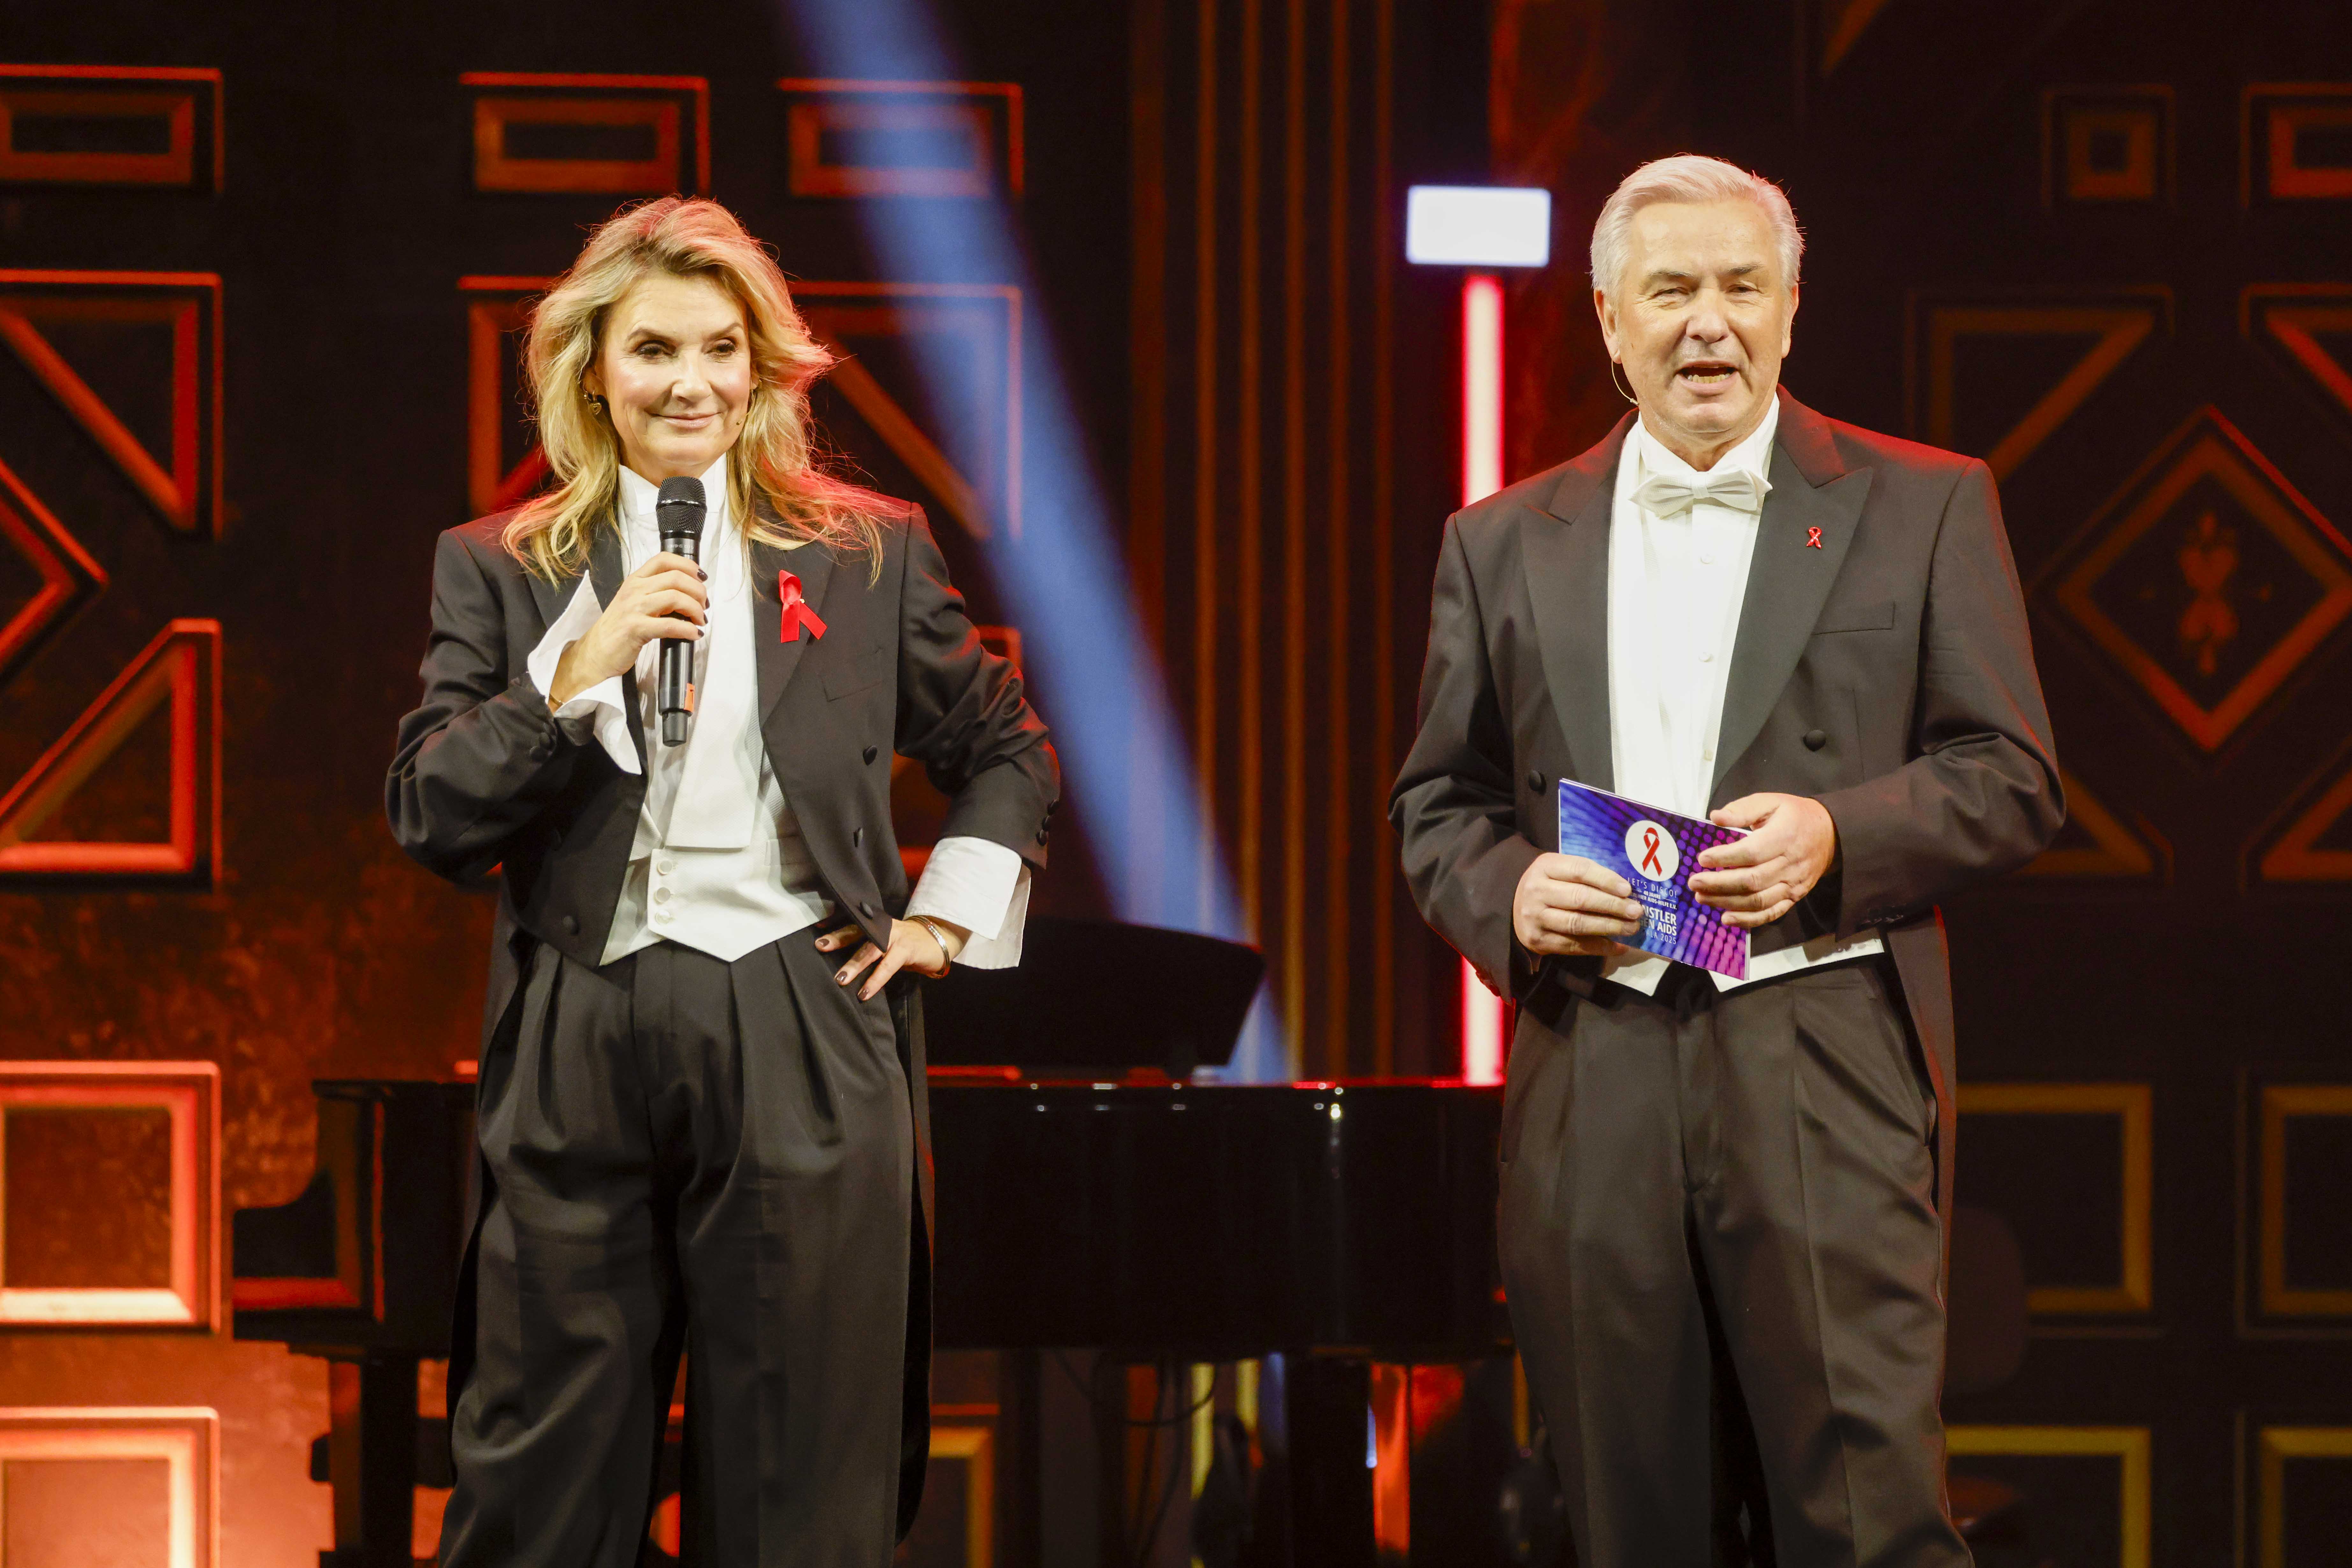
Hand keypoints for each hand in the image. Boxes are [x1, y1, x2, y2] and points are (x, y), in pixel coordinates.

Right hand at [549, 552, 708, 706]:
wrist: (596, 653)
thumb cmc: (618, 629)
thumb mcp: (635, 602)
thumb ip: (656, 592)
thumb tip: (688, 593)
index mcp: (635, 580)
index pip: (664, 559)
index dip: (688, 565)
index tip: (701, 577)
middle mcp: (634, 590)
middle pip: (676, 578)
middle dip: (698, 591)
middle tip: (704, 605)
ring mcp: (633, 608)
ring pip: (676, 597)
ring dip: (696, 609)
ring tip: (700, 620)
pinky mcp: (635, 628)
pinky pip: (670, 624)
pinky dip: (688, 629)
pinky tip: (694, 634)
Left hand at [817, 917, 969, 1000]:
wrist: (937, 941)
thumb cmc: (906, 945)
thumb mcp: (885, 942)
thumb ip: (867, 947)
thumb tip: (841, 964)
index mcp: (876, 924)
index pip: (852, 922)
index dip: (835, 925)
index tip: (816, 929)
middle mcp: (884, 927)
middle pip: (859, 931)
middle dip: (839, 939)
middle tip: (820, 947)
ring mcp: (896, 936)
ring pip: (872, 949)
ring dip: (855, 964)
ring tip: (841, 979)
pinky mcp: (907, 949)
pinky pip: (889, 965)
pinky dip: (876, 980)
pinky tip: (865, 993)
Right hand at [1513, 853, 1643, 958]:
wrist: (1514, 905)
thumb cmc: (1550, 884)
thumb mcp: (1561, 870)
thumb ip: (1588, 875)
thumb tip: (1626, 891)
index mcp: (1545, 867)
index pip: (1579, 870)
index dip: (1606, 880)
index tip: (1628, 890)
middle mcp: (1536, 891)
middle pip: (1580, 898)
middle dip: (1613, 906)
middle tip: (1636, 911)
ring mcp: (1535, 917)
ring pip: (1578, 924)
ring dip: (1609, 927)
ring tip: (1631, 928)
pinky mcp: (1538, 940)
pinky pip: (1574, 946)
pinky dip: (1599, 947)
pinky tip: (1617, 946)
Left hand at [1688, 793, 1837, 928]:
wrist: (1830, 835)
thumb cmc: (1794, 816)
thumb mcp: (1771, 801)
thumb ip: (1743, 809)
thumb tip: (1715, 817)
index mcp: (1784, 836)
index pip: (1751, 852)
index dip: (1725, 858)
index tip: (1702, 858)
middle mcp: (1790, 864)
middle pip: (1752, 881)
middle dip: (1719, 884)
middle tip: (1693, 882)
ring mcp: (1793, 884)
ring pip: (1758, 901)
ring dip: (1727, 902)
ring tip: (1702, 897)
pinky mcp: (1794, 897)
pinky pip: (1771, 914)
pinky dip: (1748, 920)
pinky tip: (1726, 918)